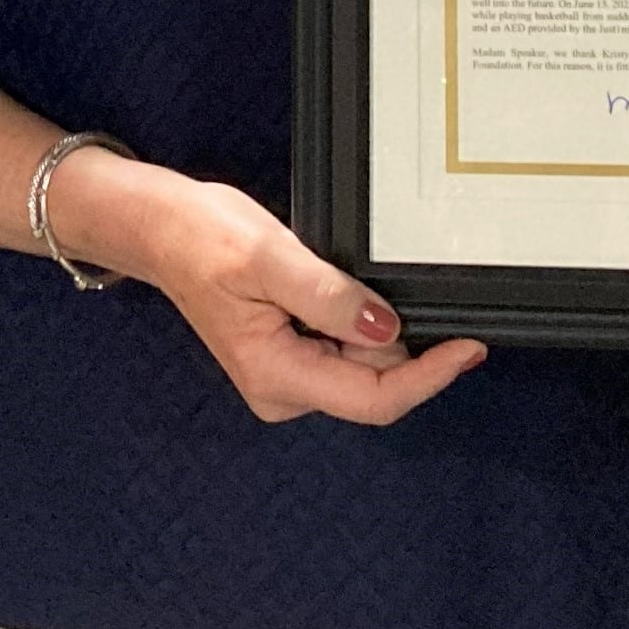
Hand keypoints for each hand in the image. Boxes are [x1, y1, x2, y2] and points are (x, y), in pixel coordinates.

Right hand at [52, 151, 486, 427]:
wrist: (158, 228)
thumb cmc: (202, 236)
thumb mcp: (269, 256)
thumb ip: (329, 298)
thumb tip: (387, 332)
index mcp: (276, 376)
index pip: (374, 399)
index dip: (428, 377)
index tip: (470, 345)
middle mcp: (284, 391)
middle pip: (375, 382)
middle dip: (392, 336)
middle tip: (360, 274)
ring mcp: (288, 377)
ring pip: (366, 365)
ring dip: (369, 323)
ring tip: (323, 273)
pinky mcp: (293, 356)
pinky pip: (348, 349)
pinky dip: (357, 320)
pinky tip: (330, 286)